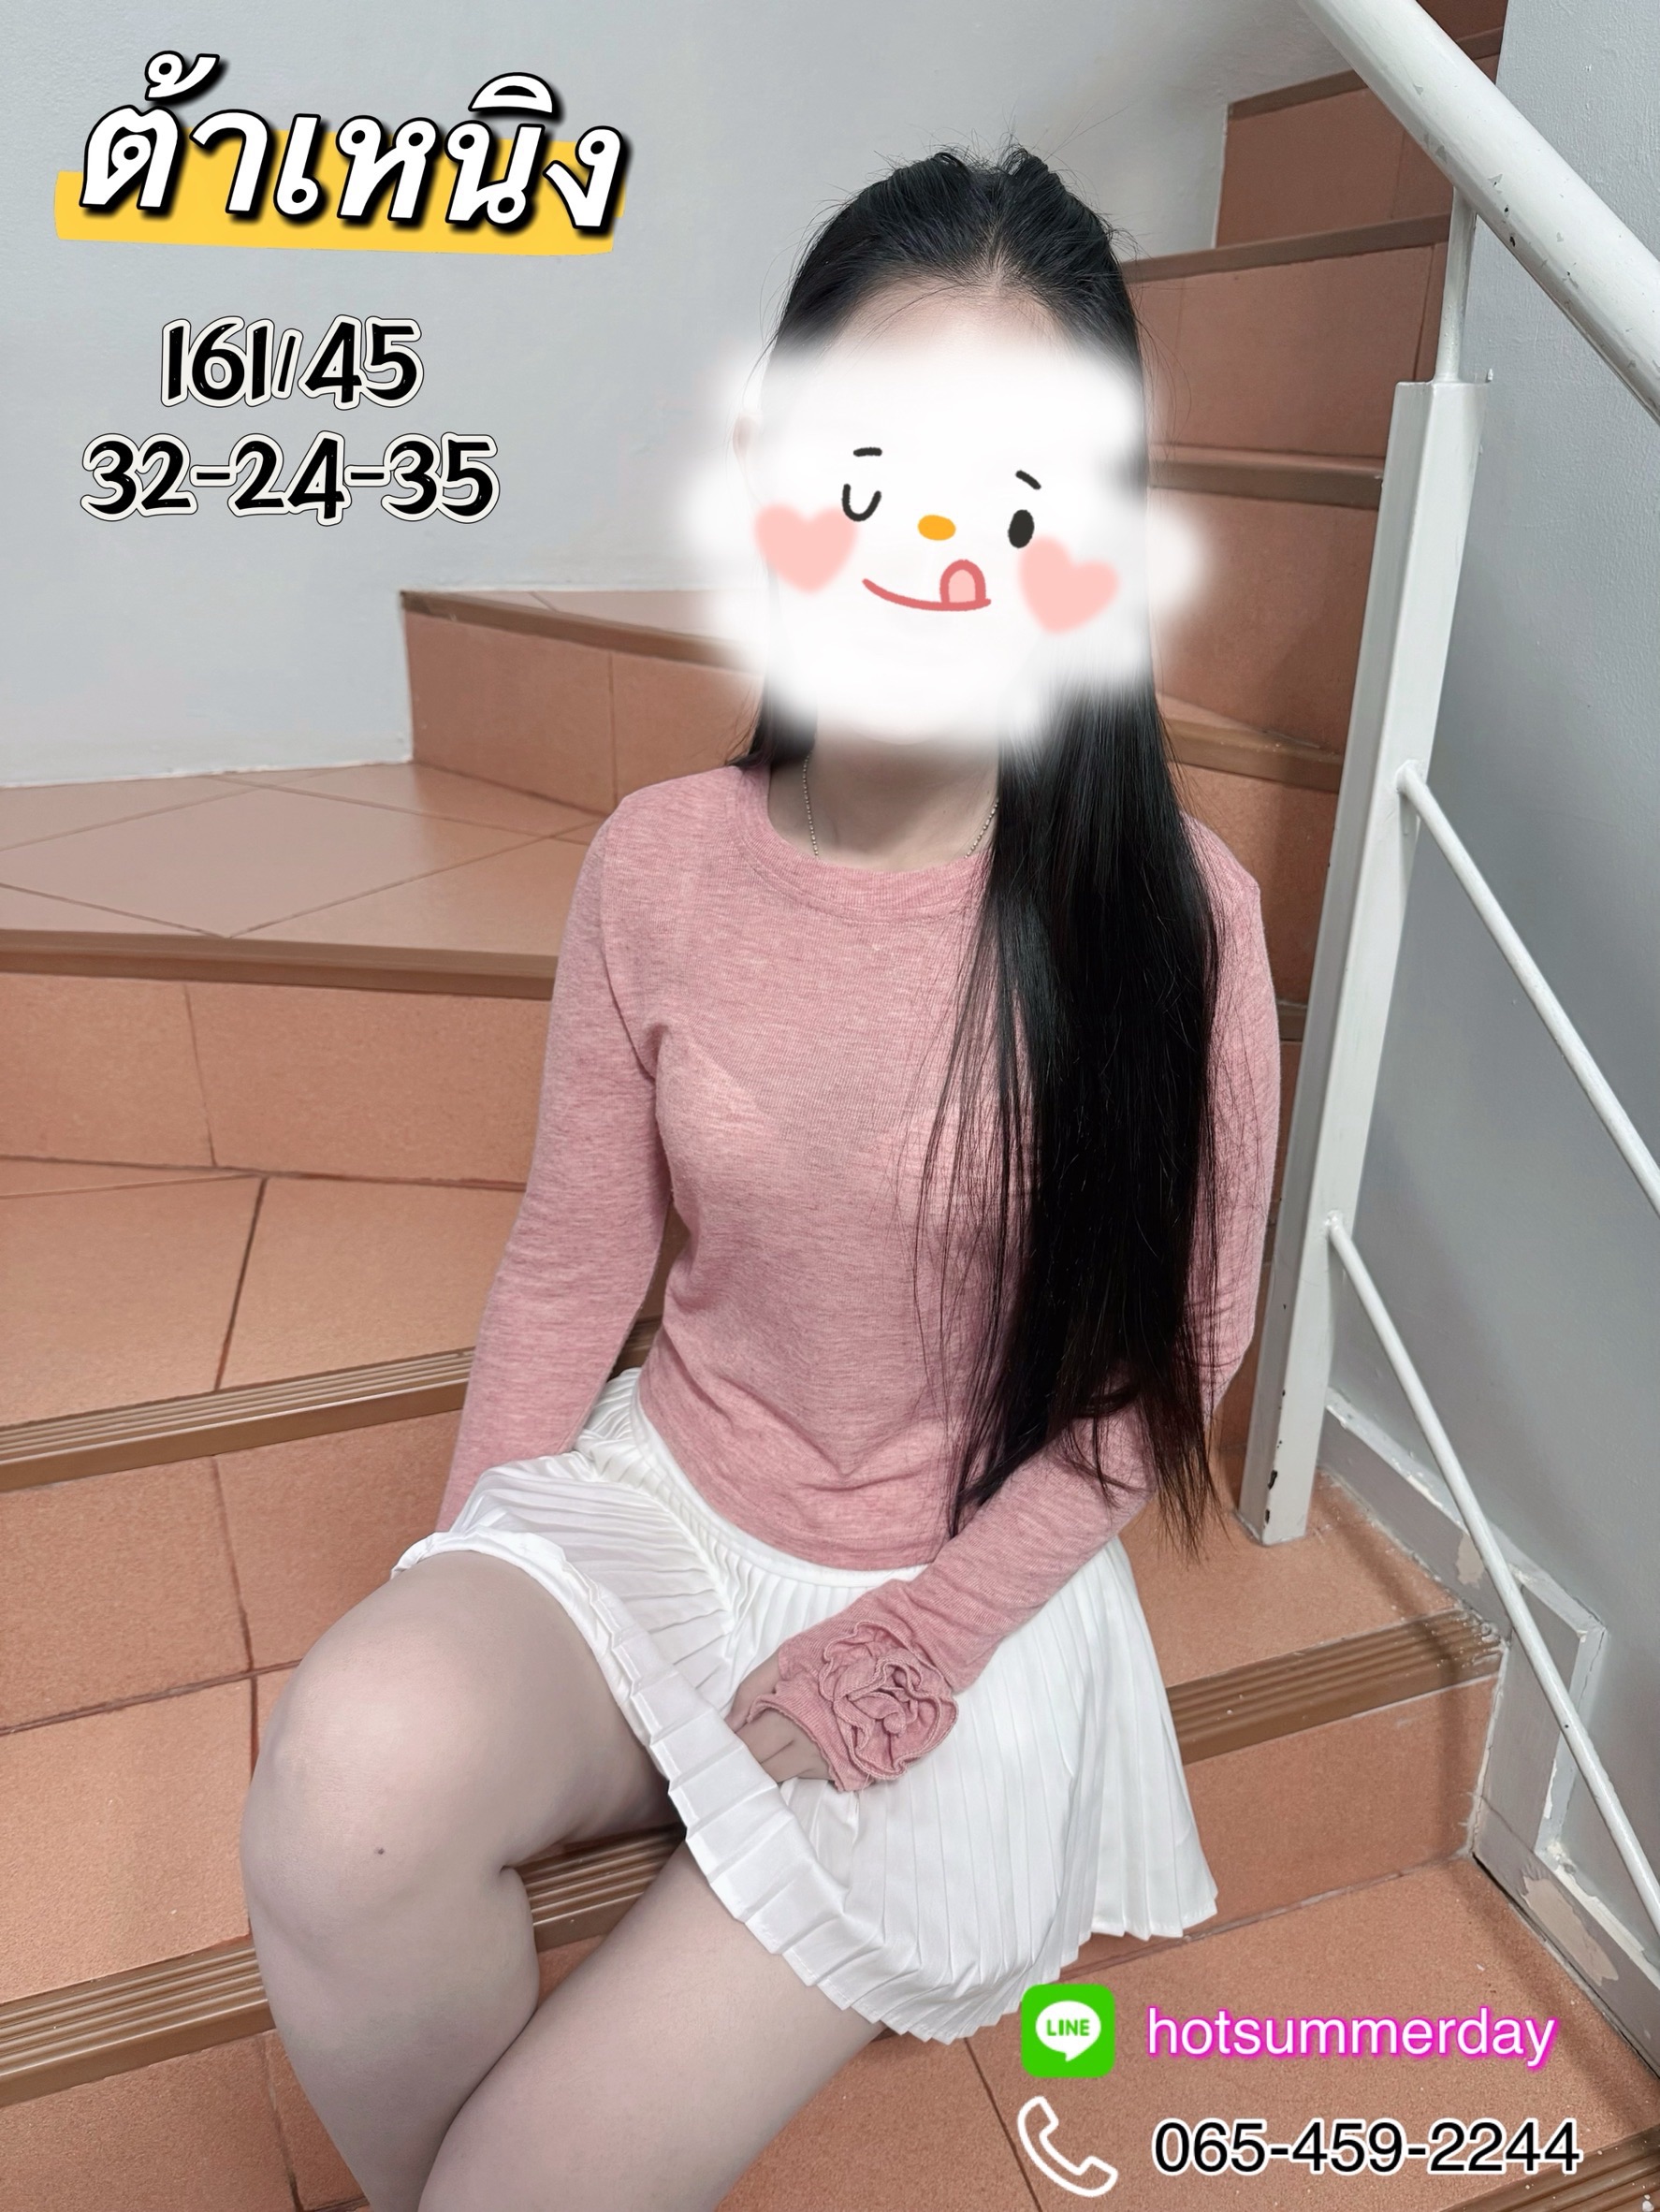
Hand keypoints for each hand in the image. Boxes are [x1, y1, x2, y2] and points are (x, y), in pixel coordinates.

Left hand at [724, 1654, 831, 1783]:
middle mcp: (808, 1750)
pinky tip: (797, 1744)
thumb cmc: (836, 1653)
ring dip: (771, 1763)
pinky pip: (807, 1775)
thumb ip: (752, 1689)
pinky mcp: (843, 1770)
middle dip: (747, 1760)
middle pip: (762, 1772)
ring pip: (784, 1777)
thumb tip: (729, 1725)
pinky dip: (795, 1763)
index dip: (732, 1745)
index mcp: (791, 1720)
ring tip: (770, 1741)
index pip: (747, 1750)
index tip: (725, 1738)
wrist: (892, 1662)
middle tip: (742, 1743)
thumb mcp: (788, 1657)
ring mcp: (827, 1764)